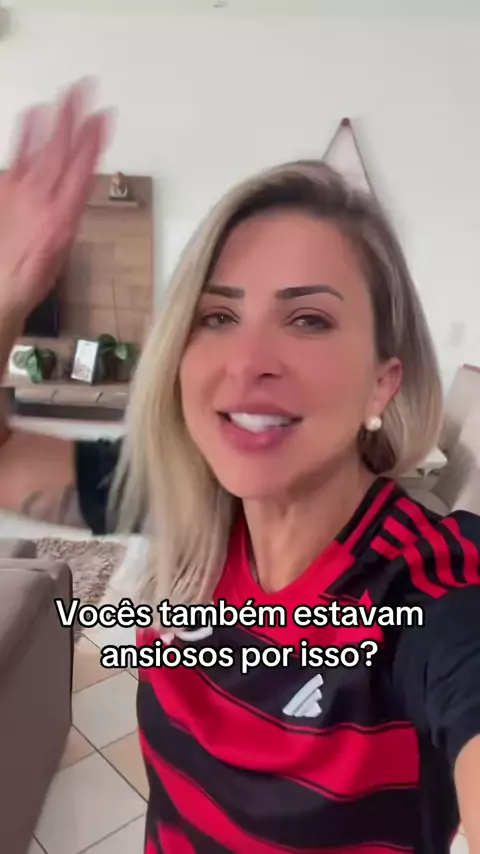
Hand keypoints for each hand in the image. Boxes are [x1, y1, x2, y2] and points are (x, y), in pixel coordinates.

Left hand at [0, 80, 108, 316]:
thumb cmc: (34, 273)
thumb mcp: (65, 245)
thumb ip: (71, 209)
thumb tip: (79, 184)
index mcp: (64, 213)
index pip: (84, 166)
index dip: (94, 138)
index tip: (104, 116)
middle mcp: (41, 196)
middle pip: (60, 146)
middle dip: (74, 115)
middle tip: (84, 89)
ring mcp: (18, 188)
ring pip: (37, 144)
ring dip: (51, 117)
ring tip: (60, 96)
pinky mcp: (3, 187)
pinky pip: (17, 153)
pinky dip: (26, 131)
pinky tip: (31, 116)